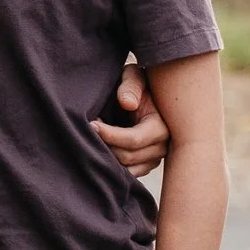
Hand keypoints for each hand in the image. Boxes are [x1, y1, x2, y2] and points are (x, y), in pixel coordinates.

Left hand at [93, 61, 168, 176]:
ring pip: (126, 168)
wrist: (146, 94)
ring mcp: (155, 159)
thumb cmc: (138, 83)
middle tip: (87, 129)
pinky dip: (112, 165)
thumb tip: (127, 103)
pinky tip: (101, 148)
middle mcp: (162, 147)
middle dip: (104, 144)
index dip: (109, 134)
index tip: (90, 124)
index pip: (133, 139)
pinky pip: (127, 173)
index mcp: (161, 126)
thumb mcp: (135, 76)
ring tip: (94, 138)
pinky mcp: (146, 165)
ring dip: (106, 156)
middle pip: (127, 156)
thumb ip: (131, 85)